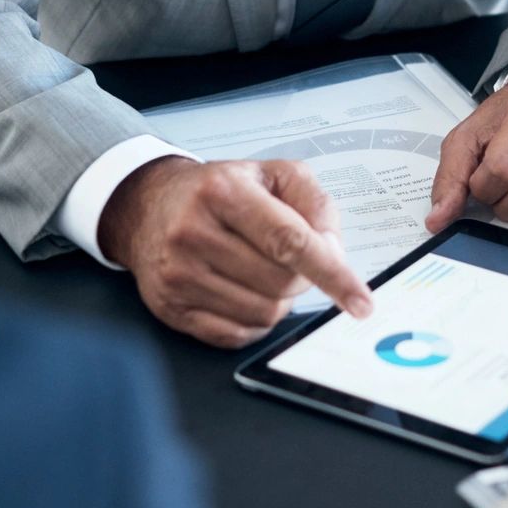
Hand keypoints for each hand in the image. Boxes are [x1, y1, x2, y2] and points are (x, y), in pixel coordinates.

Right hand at [100, 156, 374, 347]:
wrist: (148, 206)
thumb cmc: (218, 191)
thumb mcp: (270, 174)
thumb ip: (314, 203)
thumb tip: (333, 251)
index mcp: (224, 191)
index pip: (290, 241)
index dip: (332, 274)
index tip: (360, 300)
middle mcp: (194, 231)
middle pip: (281, 282)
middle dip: (302, 278)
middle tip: (291, 259)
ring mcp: (178, 274)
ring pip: (264, 312)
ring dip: (278, 299)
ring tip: (260, 269)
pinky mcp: (170, 307)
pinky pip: (237, 334)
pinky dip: (254, 319)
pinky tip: (242, 290)